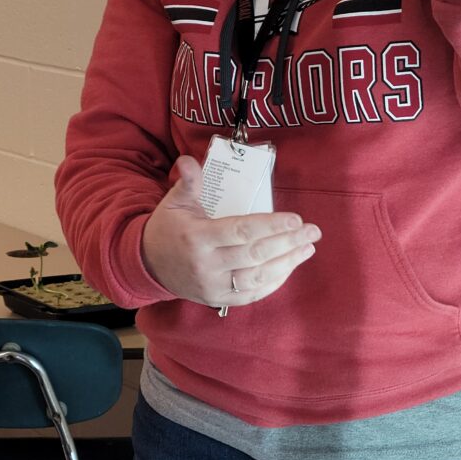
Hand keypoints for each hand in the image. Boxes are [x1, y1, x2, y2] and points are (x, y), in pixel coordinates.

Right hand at [141, 156, 319, 309]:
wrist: (148, 265)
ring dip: (288, 262)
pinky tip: (290, 266)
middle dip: (288, 242)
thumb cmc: (167, 229)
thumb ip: (188, 181)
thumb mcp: (174, 202)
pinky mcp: (218, 299)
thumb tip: (189, 160)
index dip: (271, 225)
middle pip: (255, 254)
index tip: (296, 218)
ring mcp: (213, 286)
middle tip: (312, 231)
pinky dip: (274, 282)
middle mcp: (207, 265)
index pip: (241, 231)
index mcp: (197, 238)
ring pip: (258, 277)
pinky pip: (252, 294)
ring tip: (308, 247)